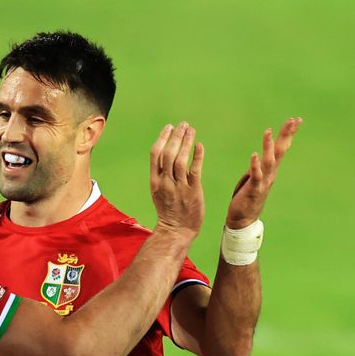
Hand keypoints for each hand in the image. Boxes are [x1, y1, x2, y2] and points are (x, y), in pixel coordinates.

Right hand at [149, 122, 204, 240]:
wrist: (176, 230)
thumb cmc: (169, 211)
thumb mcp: (159, 192)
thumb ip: (161, 175)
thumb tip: (166, 156)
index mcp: (155, 181)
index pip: (156, 154)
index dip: (162, 138)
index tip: (169, 127)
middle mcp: (165, 182)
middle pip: (168, 154)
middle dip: (175, 136)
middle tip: (182, 125)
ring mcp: (178, 187)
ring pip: (180, 160)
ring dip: (186, 143)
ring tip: (191, 130)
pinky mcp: (192, 191)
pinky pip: (194, 170)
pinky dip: (197, 156)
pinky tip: (199, 145)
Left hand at [226, 117, 302, 228]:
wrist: (243, 218)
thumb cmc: (247, 197)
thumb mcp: (254, 177)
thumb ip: (258, 166)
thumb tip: (259, 155)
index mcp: (270, 169)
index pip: (281, 147)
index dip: (287, 134)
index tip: (295, 119)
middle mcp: (270, 173)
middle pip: (280, 151)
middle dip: (286, 135)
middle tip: (293, 120)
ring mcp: (263, 181)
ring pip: (269, 161)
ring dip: (268, 146)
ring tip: (268, 131)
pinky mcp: (253, 189)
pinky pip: (256, 176)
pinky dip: (255, 165)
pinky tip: (254, 154)